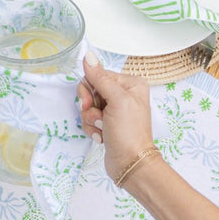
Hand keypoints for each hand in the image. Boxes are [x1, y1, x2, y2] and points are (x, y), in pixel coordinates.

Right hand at [78, 52, 155, 182]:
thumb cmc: (129, 133)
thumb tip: (89, 55)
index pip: (98, 75)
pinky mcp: (107, 123)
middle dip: (90, 107)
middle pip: (91, 90)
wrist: (130, 164)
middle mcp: (123, 94)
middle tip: (99, 118)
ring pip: (87, 106)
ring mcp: (115, 110)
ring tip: (103, 129)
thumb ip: (101, 77)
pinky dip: (91, 128)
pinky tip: (102, 136)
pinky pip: (88, 119)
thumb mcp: (116, 101)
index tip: (92, 103)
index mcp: (130, 84)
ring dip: (90, 120)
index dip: (90, 89)